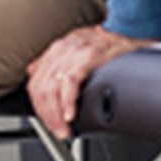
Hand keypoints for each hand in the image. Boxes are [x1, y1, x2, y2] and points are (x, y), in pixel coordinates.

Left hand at [26, 25, 150, 138]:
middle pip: (41, 88)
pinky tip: (70, 115)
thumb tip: (32, 71)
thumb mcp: (74, 47)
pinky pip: (70, 81)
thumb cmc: (105, 43)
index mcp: (56, 50)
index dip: (39, 107)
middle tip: (58, 132)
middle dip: (47, 115)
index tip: (48, 123)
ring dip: (56, 114)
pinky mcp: (88, 56)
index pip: (36, 83)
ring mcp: (74, 53)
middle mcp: (61, 50)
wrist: (128, 29)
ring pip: (52, 87)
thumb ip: (52, 60)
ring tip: (64, 130)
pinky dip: (67, 101)